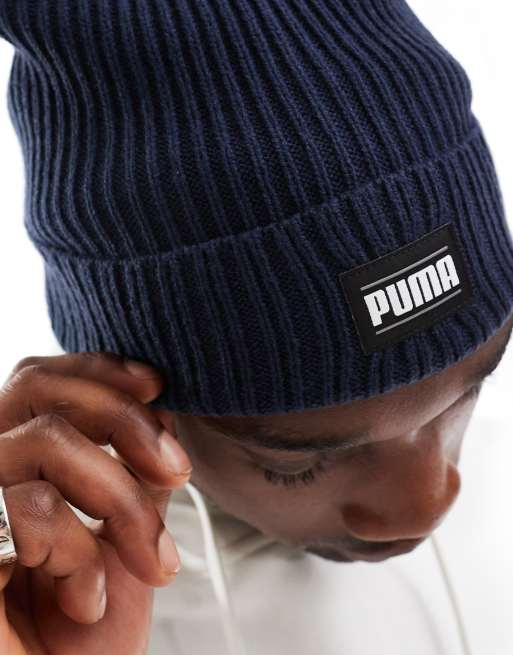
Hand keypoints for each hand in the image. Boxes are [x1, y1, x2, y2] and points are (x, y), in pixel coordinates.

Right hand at [0, 352, 192, 653]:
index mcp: (17, 465)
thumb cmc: (83, 638)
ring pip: (44, 440)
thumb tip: (162, 409)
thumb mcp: (127, 539)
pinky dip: (78, 554)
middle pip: (36, 385)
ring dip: (120, 500)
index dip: (100, 369)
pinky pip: (27, 507)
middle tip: (176, 469)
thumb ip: (136, 473)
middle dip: (123, 418)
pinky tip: (84, 601)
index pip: (44, 379)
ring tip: (149, 563)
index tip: (158, 387)